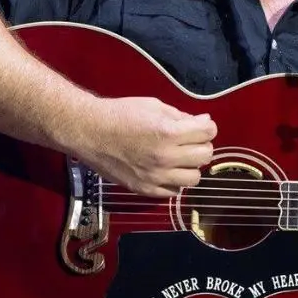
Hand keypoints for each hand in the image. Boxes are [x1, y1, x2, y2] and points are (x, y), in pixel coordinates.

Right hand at [74, 97, 215, 197]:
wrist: (88, 131)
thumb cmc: (120, 114)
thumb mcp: (154, 106)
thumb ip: (180, 116)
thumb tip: (202, 121)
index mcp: (168, 133)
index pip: (209, 132)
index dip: (207, 125)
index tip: (200, 124)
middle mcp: (165, 157)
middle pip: (206, 155)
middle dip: (202, 144)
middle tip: (190, 140)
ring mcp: (155, 176)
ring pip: (194, 178)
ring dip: (191, 166)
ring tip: (179, 157)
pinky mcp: (145, 189)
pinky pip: (174, 192)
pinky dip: (175, 181)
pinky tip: (166, 170)